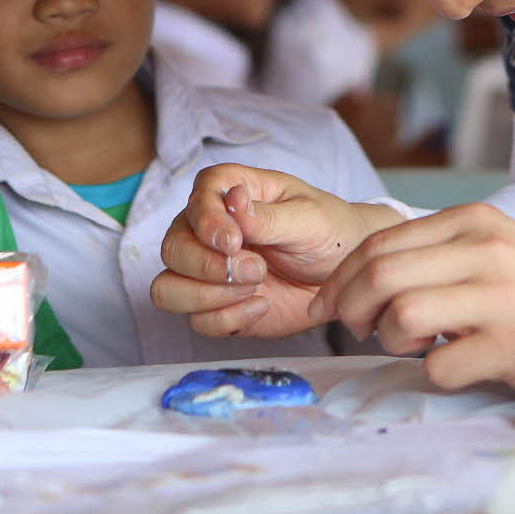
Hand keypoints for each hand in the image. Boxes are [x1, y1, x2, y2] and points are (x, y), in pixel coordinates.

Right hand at [149, 163, 404, 339]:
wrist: (346, 275)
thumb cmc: (329, 232)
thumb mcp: (309, 219)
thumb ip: (267, 216)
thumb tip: (233, 200)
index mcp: (230, 192)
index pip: (197, 197)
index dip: (207, 221)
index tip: (235, 241)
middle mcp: (208, 230)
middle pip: (173, 248)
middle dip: (208, 266)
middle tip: (257, 270)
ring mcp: (208, 271)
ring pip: (168, 289)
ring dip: (208, 296)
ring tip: (256, 288)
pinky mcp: (217, 306)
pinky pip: (197, 321)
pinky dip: (227, 319)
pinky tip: (261, 306)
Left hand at [307, 202, 514, 395]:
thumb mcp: (489, 249)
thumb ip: (432, 253)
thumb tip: (354, 280)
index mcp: (473, 222)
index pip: (378, 243)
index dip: (339, 279)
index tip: (326, 306)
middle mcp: (485, 251)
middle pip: (379, 276)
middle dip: (349, 310)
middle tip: (357, 330)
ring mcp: (500, 298)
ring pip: (400, 316)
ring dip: (389, 341)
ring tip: (411, 345)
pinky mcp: (512, 345)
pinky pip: (438, 365)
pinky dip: (433, 372)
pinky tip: (454, 365)